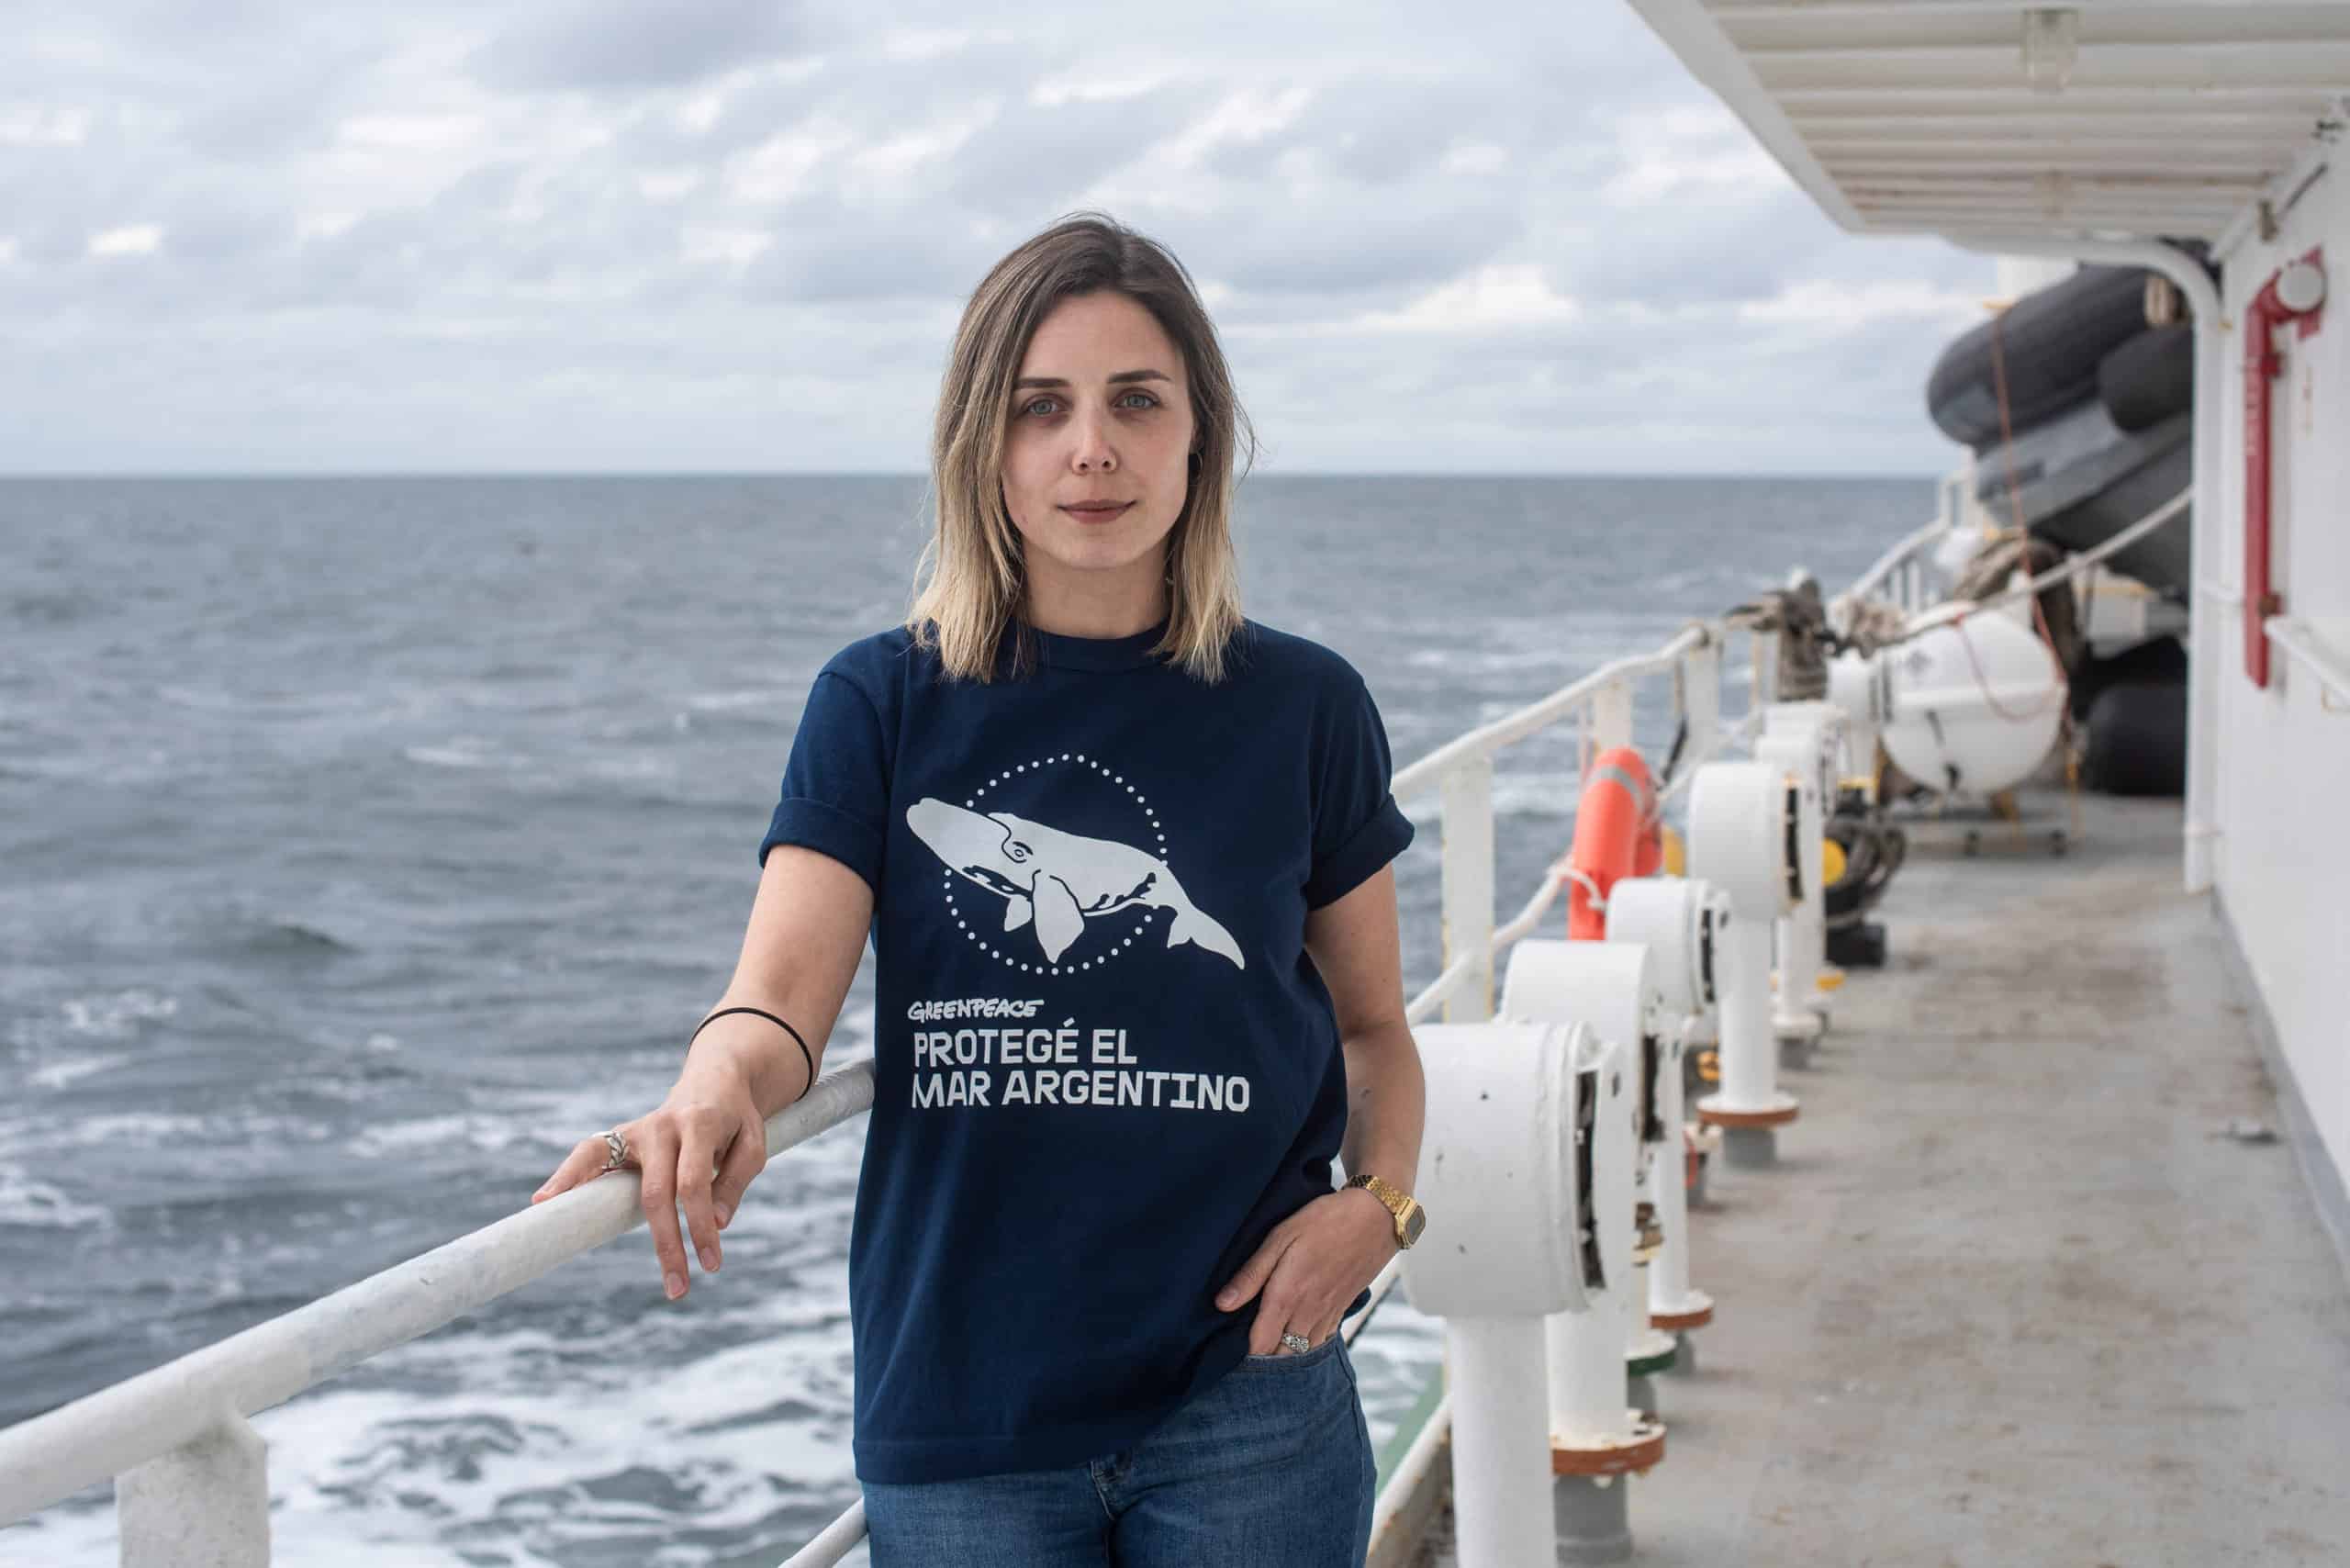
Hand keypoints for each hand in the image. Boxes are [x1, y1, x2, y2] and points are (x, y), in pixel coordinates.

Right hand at [530, 1061, 767, 1302]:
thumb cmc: (735, 1121)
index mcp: (699, 1124)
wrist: (716, 1081)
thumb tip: (717, 1223)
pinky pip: (587, 1153)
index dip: (700, 1225)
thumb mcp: (752, 1145)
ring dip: (591, 1203)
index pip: (693, 1184)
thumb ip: (735, 1182)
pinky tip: (545, 1202)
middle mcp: (662, 1125)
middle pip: (655, 1190)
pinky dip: (566, 1175)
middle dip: (665, 1244)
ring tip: (565, 1235)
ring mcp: (636, 1129)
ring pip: (604, 1161)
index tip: (711, 1263)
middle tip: (679, 1290)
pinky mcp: (620, 1136)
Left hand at [1214, 1187, 1397, 1353]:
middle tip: (1243, 1353)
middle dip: (1262, 1361)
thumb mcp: (1280, 1237)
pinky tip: (1295, 1340)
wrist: (1376, 1217)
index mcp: (1287, 1296)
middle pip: (1281, 1356)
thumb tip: (1222, 1305)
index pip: (1260, 1345)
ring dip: (1283, 1357)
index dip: (1242, 1354)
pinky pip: (1321, 1341)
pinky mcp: (1342, 1309)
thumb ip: (1252, 1274)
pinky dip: (1305, 1347)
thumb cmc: (1323, 1221)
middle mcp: (1308, 1312)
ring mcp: (1328, 1314)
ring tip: (1266, 1350)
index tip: (1227, 1350)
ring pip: (1302, 1353)